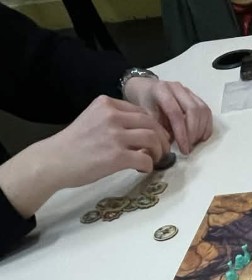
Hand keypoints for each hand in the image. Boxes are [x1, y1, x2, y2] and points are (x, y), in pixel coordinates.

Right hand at [0, 95, 169, 218]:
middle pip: (151, 124)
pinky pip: (146, 159)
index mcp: (106, 103)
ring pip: (153, 139)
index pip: (141, 112)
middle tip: (162, 151)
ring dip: (159, 151)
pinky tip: (142, 169)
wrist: (55, 160)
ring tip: (154, 159)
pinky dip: (149, 166)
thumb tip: (139, 132)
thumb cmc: (73, 144)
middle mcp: (112, 116)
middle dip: (162, 138)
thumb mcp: (92, 120)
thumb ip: (114, 121)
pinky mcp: (117, 156)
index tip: (154, 138)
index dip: (153, 126)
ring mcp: (115, 136)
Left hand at [122, 77, 211, 155]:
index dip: (182, 134)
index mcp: (161, 90)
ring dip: (201, 131)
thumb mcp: (145, 117)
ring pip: (203, 111)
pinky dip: (206, 127)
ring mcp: (188, 91)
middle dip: (193, 134)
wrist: (147, 90)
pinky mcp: (196, 97)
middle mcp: (177, 88)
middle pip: (193, 110)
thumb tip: (167, 146)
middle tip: (189, 148)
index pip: (176, 113)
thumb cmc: (146, 105)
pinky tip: (200, 138)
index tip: (184, 150)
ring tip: (194, 144)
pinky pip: (207, 112)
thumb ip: (156, 130)